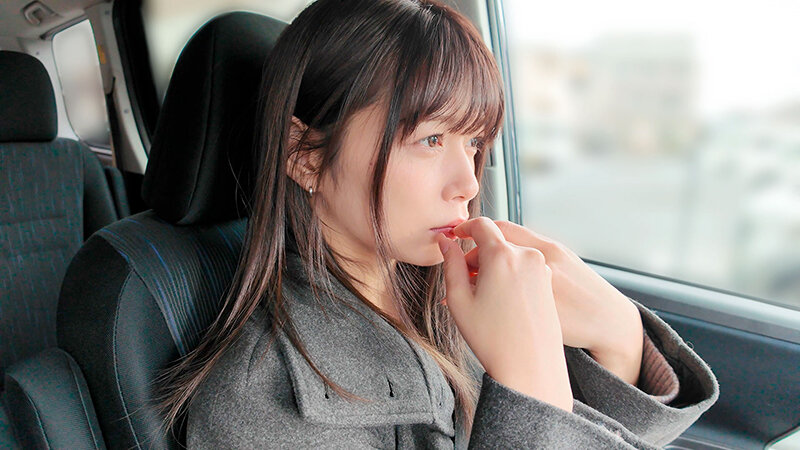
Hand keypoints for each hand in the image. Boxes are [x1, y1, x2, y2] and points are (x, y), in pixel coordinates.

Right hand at [437, 218, 572, 410]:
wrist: (531, 367)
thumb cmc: (492, 337)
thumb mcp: (459, 300)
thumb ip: (450, 265)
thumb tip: (445, 243)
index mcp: (502, 255)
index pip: (481, 225)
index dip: (464, 228)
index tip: (455, 236)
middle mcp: (527, 255)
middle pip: (495, 241)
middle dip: (477, 255)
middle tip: (462, 281)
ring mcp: (542, 269)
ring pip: (510, 255)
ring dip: (493, 266)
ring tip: (479, 296)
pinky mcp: (549, 282)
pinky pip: (524, 268)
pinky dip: (508, 275)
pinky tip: (499, 301)